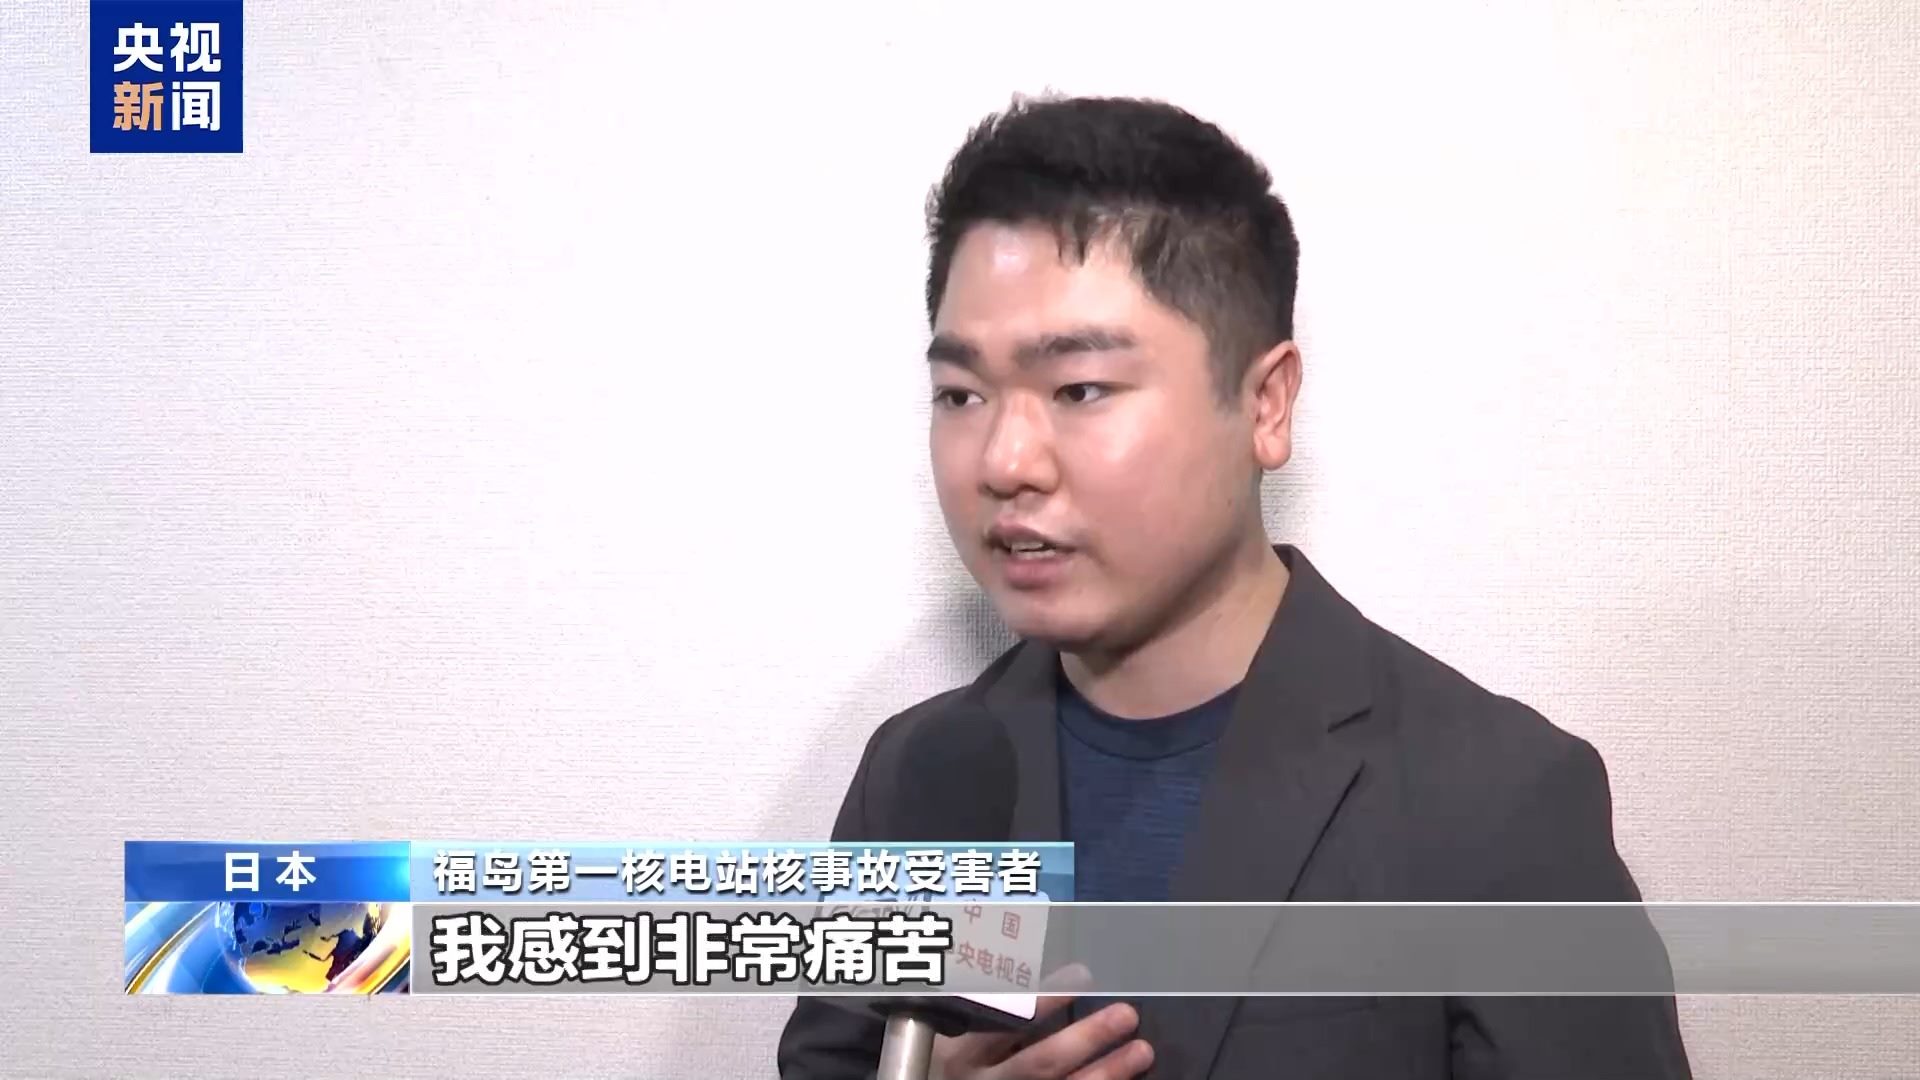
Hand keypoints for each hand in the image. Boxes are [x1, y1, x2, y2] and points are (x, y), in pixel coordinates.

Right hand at [930, 995, 1153, 1079]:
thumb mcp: (954, 1034)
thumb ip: (989, 1003)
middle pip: (1041, 1064)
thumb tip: (1034, 957)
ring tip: (1143, 1050)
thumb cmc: (952, 1062)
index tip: (1083, 975)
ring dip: (1108, 1073)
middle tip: (1127, 1014)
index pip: (1008, 1024)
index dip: (1046, 1001)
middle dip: (1086, 1039)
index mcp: (963, 1055)